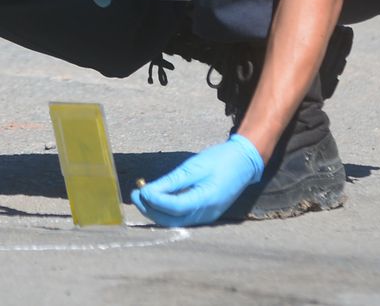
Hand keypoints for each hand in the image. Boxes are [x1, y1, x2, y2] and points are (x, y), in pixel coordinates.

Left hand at [131, 134, 263, 226]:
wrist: (244, 162)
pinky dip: (167, 211)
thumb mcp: (194, 166)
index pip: (174, 207)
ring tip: (142, 196)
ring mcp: (207, 217)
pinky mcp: (205, 214)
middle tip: (135, 194)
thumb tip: (148, 191)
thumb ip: (172, 181)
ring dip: (156, 211)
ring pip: (175, 221)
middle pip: (172, 219)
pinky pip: (182, 218)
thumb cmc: (220, 160)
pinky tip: (157, 199)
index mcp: (207, 199)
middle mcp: (207, 214)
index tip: (139, 190)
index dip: (154, 200)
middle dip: (150, 209)